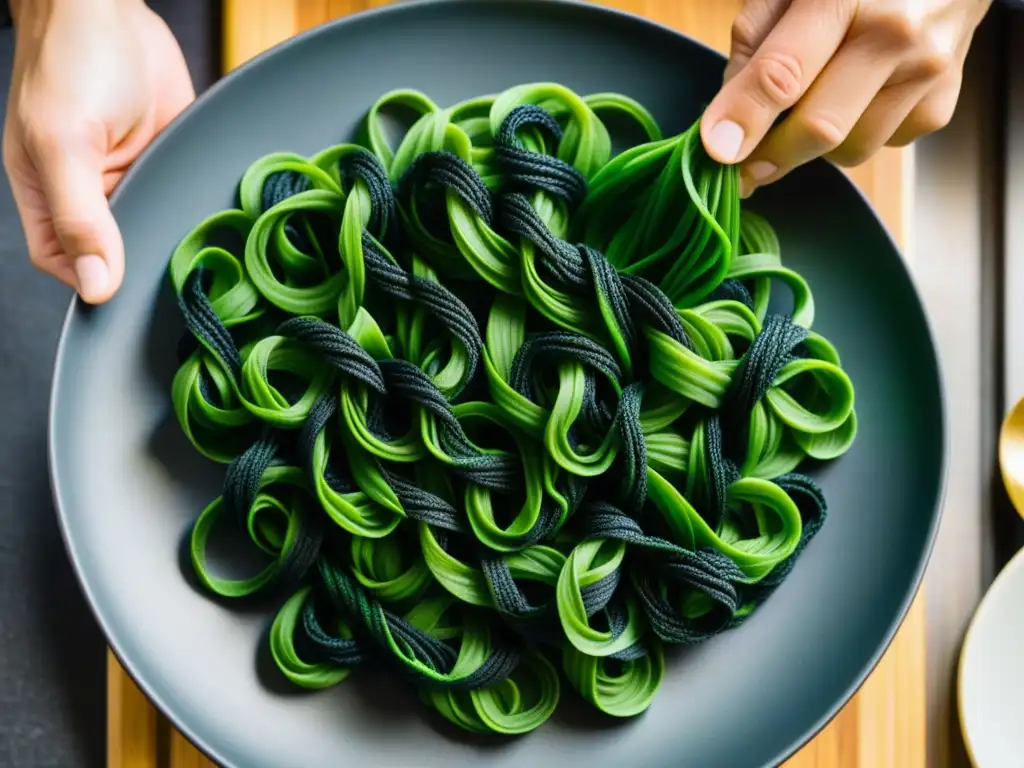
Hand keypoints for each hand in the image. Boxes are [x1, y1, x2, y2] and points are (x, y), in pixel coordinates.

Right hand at [3, 0, 193, 303]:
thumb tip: (94, 285)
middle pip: (118, 253)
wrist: (110, 8)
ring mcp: (133, 177)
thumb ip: (79, 217)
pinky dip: (198, 208)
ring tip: (205, 254)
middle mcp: (91, 193)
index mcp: (48, 196)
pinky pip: (183, 196)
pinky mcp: (168, 160)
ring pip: (155, 227)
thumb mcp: (65, 145)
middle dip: (144, 265)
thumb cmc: (71, 62)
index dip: (96, 283)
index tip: (131, 299)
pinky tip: (219, 219)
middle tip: (179, 279)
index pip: (67, 263)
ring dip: (175, 236)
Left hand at [700, 0, 991, 197]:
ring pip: (848, 150)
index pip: (784, 72)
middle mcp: (896, 33)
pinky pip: (878, 147)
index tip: (718, 150)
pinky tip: (856, 96)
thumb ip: (753, 41)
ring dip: (814, 145)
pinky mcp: (940, 105)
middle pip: (820, 128)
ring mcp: (926, 72)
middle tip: (741, 163)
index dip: (745, 117)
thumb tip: (730, 119)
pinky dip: (854, 135)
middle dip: (770, 155)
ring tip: (813, 99)